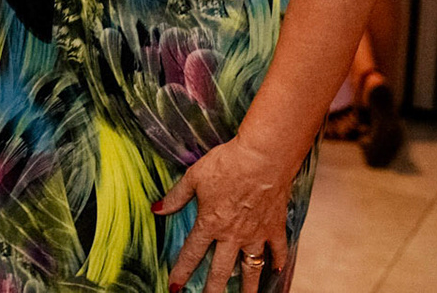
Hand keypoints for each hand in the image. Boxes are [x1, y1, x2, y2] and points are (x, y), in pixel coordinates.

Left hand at [154, 137, 293, 292]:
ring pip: (251, 268)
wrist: (262, 158)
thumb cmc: (226, 163)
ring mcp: (256, 234)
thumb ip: (176, 196)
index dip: (181, 271)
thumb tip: (157, 209)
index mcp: (210, 223)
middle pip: (221, 270)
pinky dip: (278, 261)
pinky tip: (277, 270)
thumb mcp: (194, 177)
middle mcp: (233, 235)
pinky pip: (278, 250)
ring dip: (249, 286)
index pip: (191, 254)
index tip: (174, 287)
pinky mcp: (275, 227)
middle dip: (212, 289)